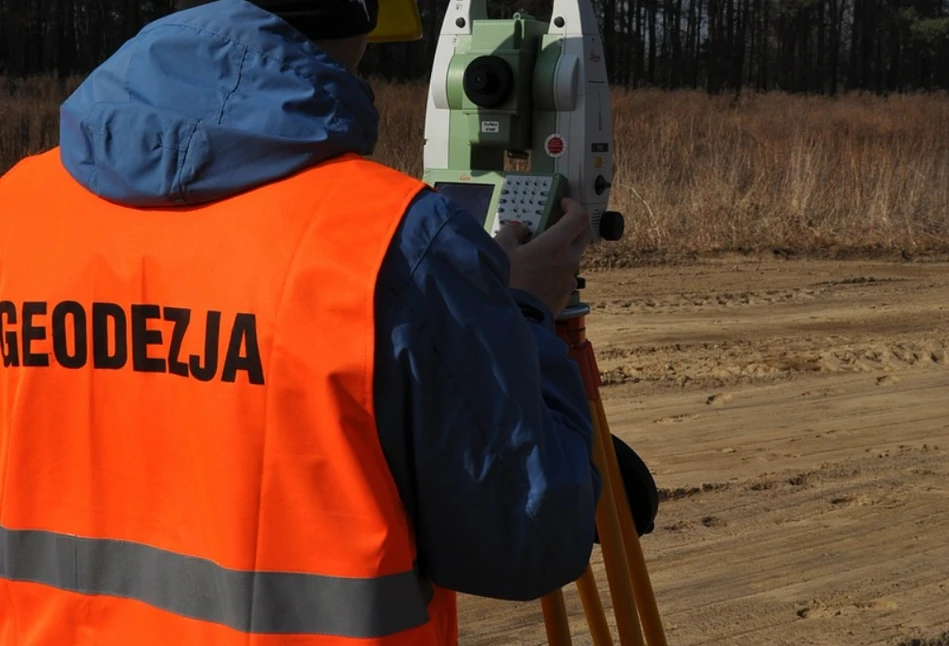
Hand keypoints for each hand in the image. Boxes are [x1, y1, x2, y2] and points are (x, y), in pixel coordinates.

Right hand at [494, 197, 593, 315]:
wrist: (516, 318)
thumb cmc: (508, 283)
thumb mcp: (501, 249)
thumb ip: (512, 231)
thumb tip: (519, 229)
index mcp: (556, 244)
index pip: (578, 217)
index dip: (573, 206)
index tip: (563, 203)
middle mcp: (569, 260)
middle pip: (582, 235)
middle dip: (572, 225)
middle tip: (557, 222)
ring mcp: (569, 278)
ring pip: (572, 256)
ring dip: (561, 250)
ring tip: (539, 254)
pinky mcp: (565, 294)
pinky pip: (565, 275)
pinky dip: (556, 270)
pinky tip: (538, 275)